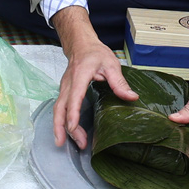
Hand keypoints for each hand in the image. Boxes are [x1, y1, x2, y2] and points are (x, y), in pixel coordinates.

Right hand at [51, 7, 136, 151]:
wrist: (81, 44)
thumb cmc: (95, 53)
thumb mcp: (111, 64)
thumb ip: (119, 82)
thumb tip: (131, 97)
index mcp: (79, 77)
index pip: (73, 98)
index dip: (72, 114)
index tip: (72, 128)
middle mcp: (68, 84)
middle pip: (59, 107)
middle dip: (60, 126)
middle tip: (63, 143)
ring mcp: (64, 88)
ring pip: (57, 109)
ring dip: (60, 127)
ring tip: (65, 143)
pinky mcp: (64, 92)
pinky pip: (60, 108)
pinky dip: (62, 121)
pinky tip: (69, 132)